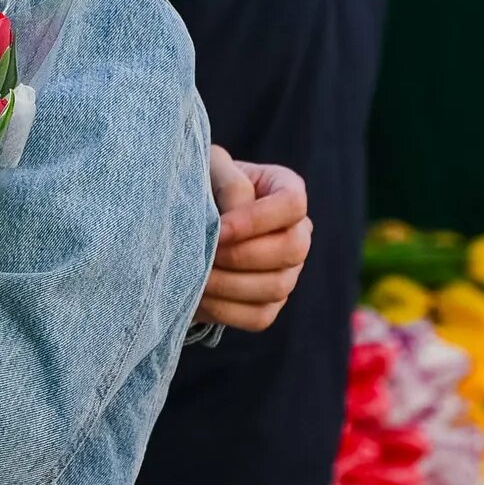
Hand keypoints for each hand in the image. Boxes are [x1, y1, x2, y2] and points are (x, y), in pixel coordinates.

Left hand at [199, 146, 312, 331]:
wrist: (185, 223)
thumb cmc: (200, 185)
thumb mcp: (209, 168)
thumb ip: (227, 180)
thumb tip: (234, 213)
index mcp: (286, 190)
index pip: (293, 204)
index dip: (257, 219)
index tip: (219, 228)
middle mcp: (298, 233)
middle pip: (292, 250)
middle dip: (242, 255)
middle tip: (204, 254)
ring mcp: (288, 272)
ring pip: (276, 287)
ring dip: (229, 284)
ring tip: (194, 274)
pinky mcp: (270, 304)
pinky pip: (259, 316)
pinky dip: (224, 309)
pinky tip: (196, 294)